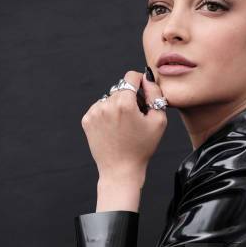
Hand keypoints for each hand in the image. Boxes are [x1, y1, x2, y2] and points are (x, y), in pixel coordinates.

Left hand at [81, 69, 167, 184]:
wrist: (120, 169)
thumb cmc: (142, 147)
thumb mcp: (159, 120)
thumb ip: (155, 94)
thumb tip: (146, 78)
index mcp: (125, 102)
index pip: (131, 77)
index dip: (140, 82)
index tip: (143, 93)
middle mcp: (106, 104)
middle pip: (121, 88)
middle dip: (129, 98)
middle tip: (135, 117)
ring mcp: (94, 112)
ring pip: (109, 98)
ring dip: (117, 105)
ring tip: (123, 126)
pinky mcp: (87, 120)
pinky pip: (99, 107)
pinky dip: (107, 114)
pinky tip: (113, 129)